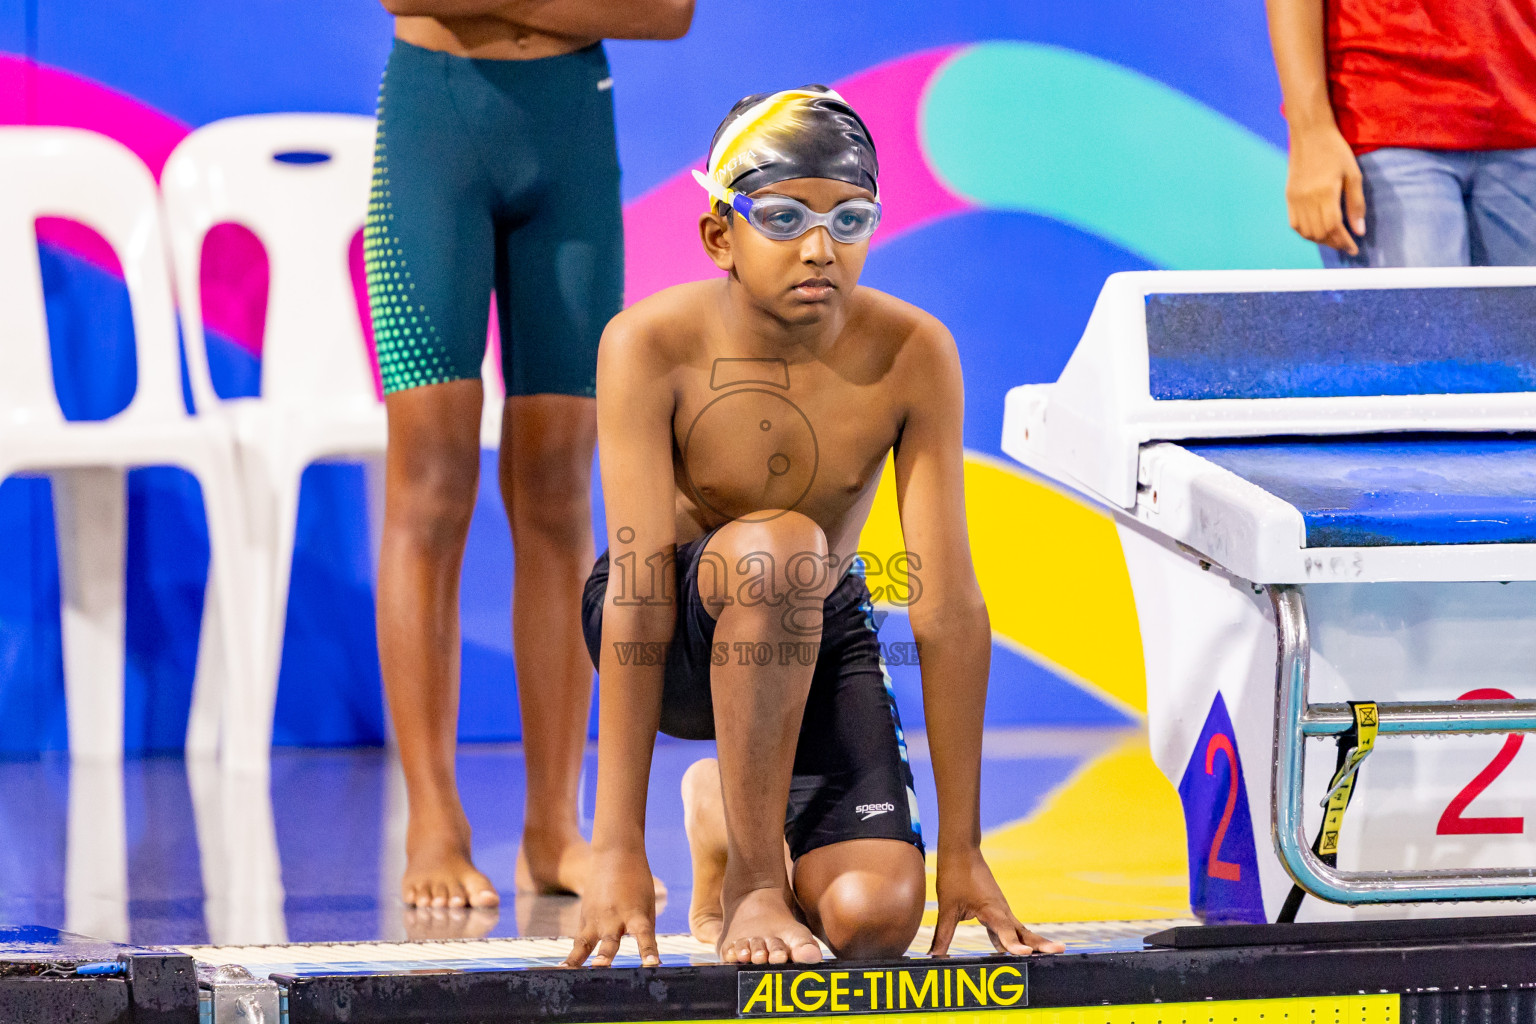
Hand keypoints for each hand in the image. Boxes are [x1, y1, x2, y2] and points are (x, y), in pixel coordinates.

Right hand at [563, 849, 659, 966]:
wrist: (615, 854)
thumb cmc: (637, 883)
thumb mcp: (646, 906)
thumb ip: (645, 934)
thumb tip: (650, 964)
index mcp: (636, 914)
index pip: (644, 935)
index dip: (648, 951)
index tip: (653, 965)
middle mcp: (614, 918)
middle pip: (610, 940)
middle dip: (605, 956)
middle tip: (601, 966)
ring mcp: (596, 919)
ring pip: (585, 943)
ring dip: (578, 960)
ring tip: (567, 973)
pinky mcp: (584, 920)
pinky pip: (578, 942)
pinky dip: (572, 958)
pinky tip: (561, 972)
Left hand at [929, 847, 1064, 956]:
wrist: (961, 849)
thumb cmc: (954, 875)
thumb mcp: (946, 907)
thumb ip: (943, 935)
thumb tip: (933, 956)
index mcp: (992, 909)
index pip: (1006, 932)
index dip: (1014, 946)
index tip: (1027, 954)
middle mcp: (1002, 911)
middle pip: (1024, 932)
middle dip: (1041, 944)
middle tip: (1059, 951)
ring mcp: (1002, 910)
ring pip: (1020, 931)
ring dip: (1034, 942)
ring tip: (1051, 952)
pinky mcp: (997, 909)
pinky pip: (1010, 928)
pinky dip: (1015, 940)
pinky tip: (1015, 951)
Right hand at [1284, 123, 1365, 254]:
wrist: (1309, 134)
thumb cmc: (1335, 151)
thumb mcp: (1353, 175)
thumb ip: (1356, 204)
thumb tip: (1359, 231)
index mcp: (1325, 193)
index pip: (1333, 227)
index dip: (1344, 241)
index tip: (1354, 249)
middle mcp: (1307, 199)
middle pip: (1319, 233)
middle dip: (1334, 243)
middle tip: (1346, 245)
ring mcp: (1295, 199)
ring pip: (1306, 232)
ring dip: (1320, 240)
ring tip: (1334, 239)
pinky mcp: (1289, 197)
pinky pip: (1295, 224)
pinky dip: (1306, 233)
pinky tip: (1318, 231)